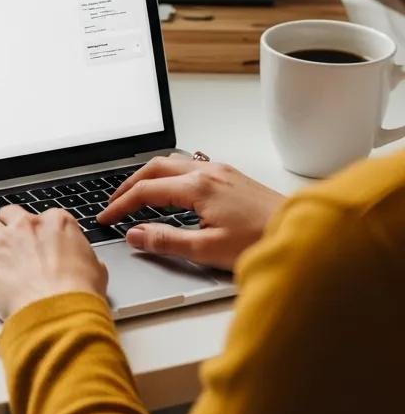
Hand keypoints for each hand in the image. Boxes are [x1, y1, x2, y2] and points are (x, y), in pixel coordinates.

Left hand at [0, 206, 106, 320]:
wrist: (61, 313)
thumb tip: (87, 263)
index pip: (44, 217)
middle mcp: (27, 227)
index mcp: (56, 224)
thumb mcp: (97, 271)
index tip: (35, 236)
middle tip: (2, 232)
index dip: (38, 227)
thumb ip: (86, 259)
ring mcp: (2, 243)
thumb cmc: (81, 295)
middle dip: (5, 222)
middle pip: (9, 213)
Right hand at [96, 156, 284, 270]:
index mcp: (197, 187)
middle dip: (128, 185)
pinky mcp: (231, 176)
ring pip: (171, 163)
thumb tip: (136, 235)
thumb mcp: (208, 250)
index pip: (146, 191)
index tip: (107, 219)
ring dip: (148, 177)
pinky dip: (169, 175)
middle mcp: (207, 172)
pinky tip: (172, 188)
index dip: (121, 205)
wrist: (305, 235)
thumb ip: (167, 241)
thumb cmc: (263, 243)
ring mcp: (221, 171)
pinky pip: (189, 166)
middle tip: (113, 203)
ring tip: (136, 195)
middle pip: (154, 168)